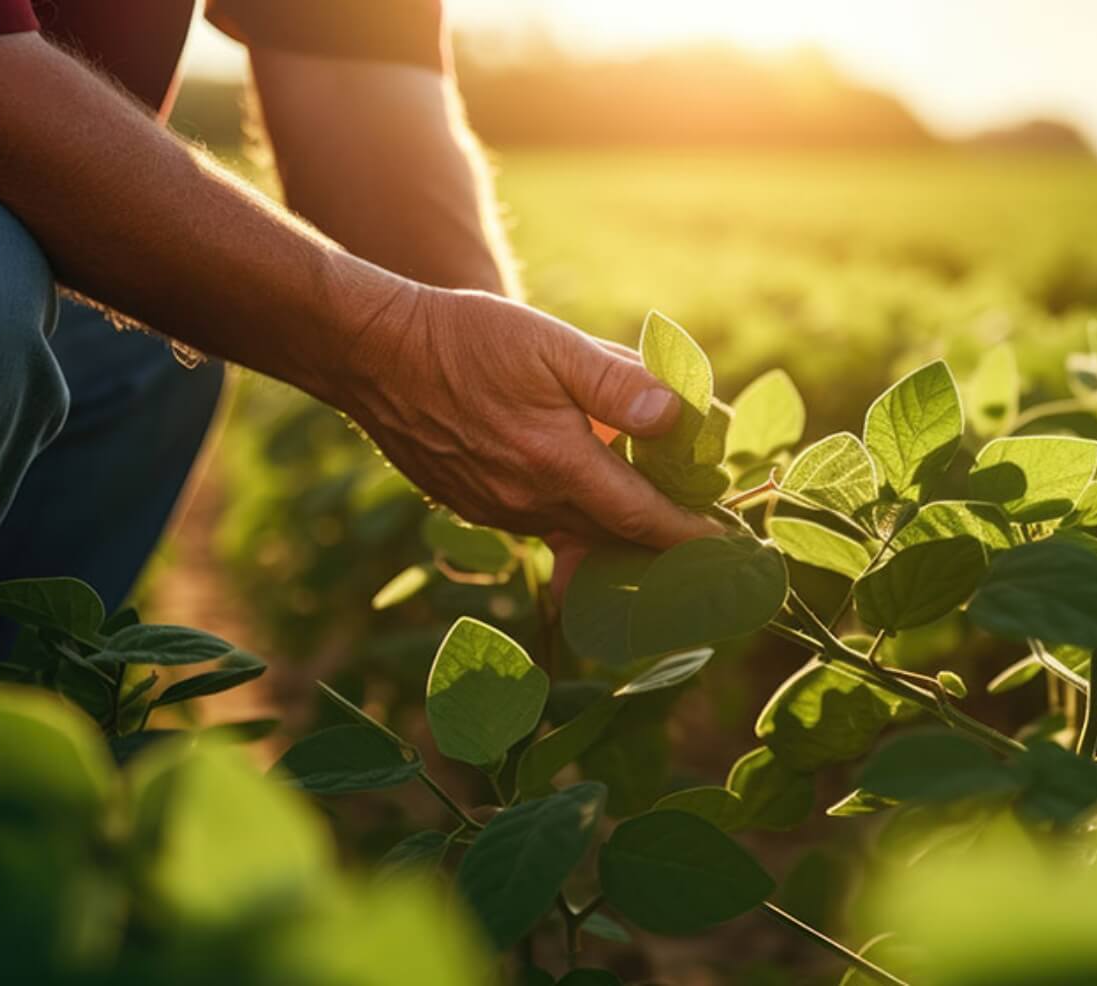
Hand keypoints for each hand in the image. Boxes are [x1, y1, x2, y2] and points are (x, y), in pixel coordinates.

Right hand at [336, 284, 719, 548]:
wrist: (372, 352)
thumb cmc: (467, 338)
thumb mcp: (551, 344)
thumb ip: (617, 382)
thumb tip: (680, 417)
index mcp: (556, 463)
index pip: (641, 517)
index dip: (687, 534)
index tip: (723, 544)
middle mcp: (527, 500)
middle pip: (611, 536)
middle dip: (657, 540)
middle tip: (700, 535)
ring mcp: (495, 509)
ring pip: (572, 531)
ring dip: (612, 529)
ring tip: (649, 517)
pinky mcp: (470, 504)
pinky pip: (536, 523)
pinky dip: (570, 515)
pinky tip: (581, 491)